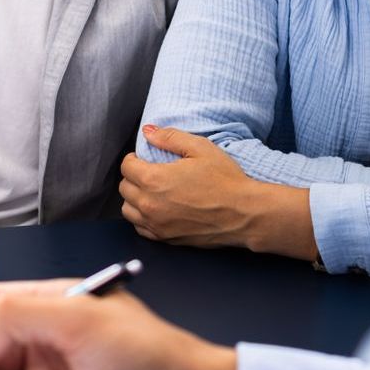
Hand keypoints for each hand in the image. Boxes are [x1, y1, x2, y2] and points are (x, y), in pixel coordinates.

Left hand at [121, 126, 317, 259]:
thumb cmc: (225, 179)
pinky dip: (142, 217)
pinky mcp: (166, 238)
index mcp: (154, 179)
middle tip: (148, 171)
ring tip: (151, 191)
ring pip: (128, 210)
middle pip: (124, 188)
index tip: (143, 157)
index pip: (127, 167)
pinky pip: (140, 228)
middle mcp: (150, 204)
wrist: (244, 213)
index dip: (133, 158)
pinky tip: (157, 209)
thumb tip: (148, 131)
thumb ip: (170, 137)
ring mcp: (157, 224)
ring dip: (134, 198)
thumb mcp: (200, 148)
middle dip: (133, 177)